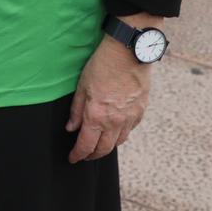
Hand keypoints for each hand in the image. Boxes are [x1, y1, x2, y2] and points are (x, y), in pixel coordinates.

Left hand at [65, 33, 153, 161]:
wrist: (128, 52)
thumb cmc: (102, 65)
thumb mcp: (82, 86)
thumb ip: (76, 110)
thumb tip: (71, 127)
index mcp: (96, 116)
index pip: (85, 146)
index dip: (77, 155)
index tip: (73, 158)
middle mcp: (114, 122)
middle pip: (103, 150)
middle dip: (92, 156)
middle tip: (85, 155)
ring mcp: (130, 117)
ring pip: (119, 142)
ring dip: (107, 146)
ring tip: (100, 143)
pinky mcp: (140, 111)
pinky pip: (130, 130)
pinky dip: (121, 133)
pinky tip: (115, 129)